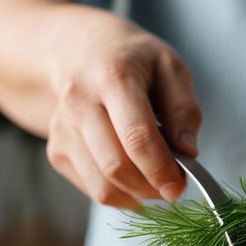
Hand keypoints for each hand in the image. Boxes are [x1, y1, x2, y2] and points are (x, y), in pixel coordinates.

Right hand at [41, 9, 201, 209]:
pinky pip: (90, 188)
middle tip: (171, 187)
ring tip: (153, 183)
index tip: (179, 186)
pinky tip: (131, 175)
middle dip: (150, 187)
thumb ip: (184, 110)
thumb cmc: (133, 60)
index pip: (137, 136)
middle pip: (116, 166)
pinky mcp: (56, 148)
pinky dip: (117, 193)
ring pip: (101, 185)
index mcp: (113, 76)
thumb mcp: (170, 68)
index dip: (161, 169)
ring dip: (135, 196)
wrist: (80, 49)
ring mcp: (63, 127)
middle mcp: (81, 101)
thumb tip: (188, 153)